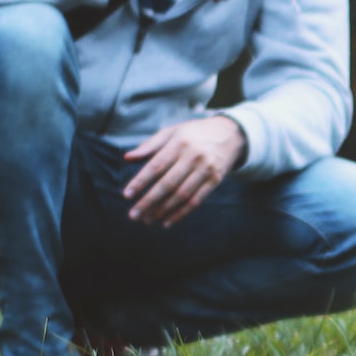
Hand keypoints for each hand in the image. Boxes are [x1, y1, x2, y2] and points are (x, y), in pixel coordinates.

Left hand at [123, 115, 246, 225]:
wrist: (229, 133)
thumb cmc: (192, 134)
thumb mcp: (171, 132)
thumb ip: (149, 146)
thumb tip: (127, 158)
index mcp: (179, 142)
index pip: (156, 165)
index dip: (141, 181)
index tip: (127, 195)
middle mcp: (193, 156)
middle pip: (168, 184)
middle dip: (149, 201)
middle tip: (134, 215)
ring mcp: (206, 169)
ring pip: (182, 195)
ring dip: (163, 211)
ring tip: (147, 220)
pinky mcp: (215, 180)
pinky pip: (196, 200)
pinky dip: (181, 213)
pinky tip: (167, 222)